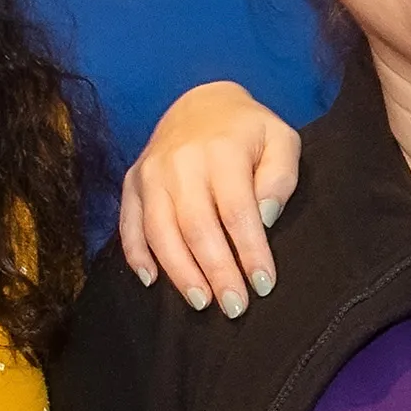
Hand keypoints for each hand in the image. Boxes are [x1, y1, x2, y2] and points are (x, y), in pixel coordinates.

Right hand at [115, 80, 299, 315]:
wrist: (201, 103)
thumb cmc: (248, 131)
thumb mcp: (281, 139)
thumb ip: (280, 176)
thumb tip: (265, 217)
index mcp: (221, 151)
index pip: (237, 211)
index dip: (249, 252)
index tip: (262, 284)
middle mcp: (180, 162)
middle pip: (197, 227)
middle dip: (216, 272)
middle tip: (234, 307)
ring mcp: (151, 173)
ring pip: (161, 231)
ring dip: (180, 272)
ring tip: (201, 302)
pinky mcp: (132, 182)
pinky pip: (129, 223)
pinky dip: (136, 255)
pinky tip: (152, 281)